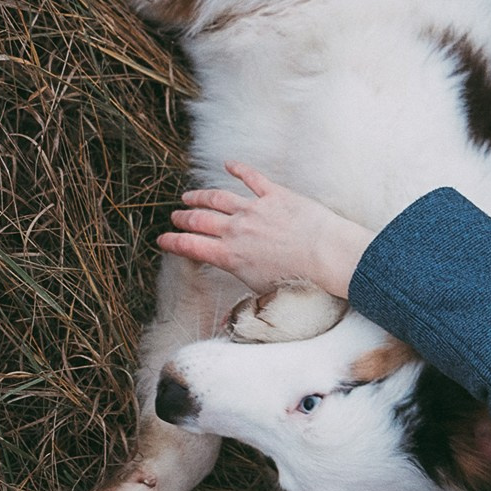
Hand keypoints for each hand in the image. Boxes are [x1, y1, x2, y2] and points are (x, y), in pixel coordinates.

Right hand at [157, 162, 374, 298]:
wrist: (328, 256)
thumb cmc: (301, 283)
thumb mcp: (264, 300)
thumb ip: (241, 309)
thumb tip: (223, 326)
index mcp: (230, 256)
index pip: (192, 247)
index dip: (173, 242)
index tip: (162, 239)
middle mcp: (236, 230)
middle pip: (200, 220)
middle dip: (183, 218)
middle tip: (174, 216)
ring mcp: (254, 209)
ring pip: (218, 197)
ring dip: (201, 196)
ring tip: (189, 195)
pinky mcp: (275, 195)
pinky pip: (252, 178)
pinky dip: (238, 169)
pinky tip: (229, 164)